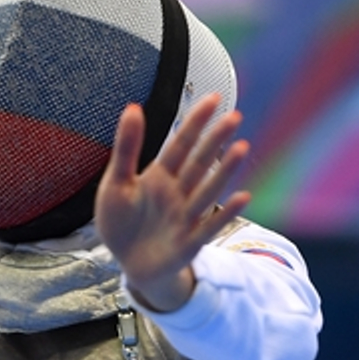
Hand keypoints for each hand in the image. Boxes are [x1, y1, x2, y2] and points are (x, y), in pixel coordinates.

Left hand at [95, 94, 250, 311]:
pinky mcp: (188, 242)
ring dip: (224, 171)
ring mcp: (185, 217)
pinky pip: (208, 226)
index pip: (180, 145)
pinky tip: (242, 196)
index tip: (214, 98)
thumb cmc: (122, 221)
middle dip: (215, 140)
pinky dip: (224, 213)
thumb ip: (126, 148)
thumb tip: (132, 107)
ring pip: (207, 190)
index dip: (196, 123)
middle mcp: (177, 193)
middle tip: (234, 116)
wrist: (127, 262)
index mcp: (159, 176)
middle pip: (198, 163)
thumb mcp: (116, 182)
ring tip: (242, 146)